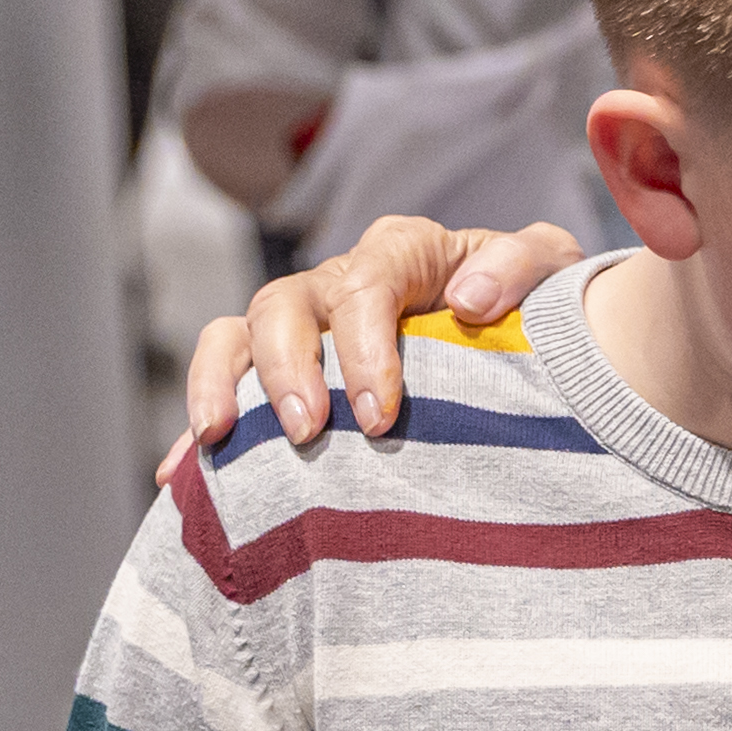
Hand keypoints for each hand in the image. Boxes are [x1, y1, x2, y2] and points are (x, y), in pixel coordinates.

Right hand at [178, 212, 587, 460]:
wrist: (526, 343)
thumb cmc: (536, 307)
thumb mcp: (553, 272)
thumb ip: (525, 265)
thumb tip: (469, 298)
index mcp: (402, 254)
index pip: (367, 285)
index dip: (364, 348)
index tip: (380, 414)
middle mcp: (339, 284)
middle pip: (285, 306)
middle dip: (287, 369)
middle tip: (307, 432)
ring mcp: (304, 331)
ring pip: (236, 335)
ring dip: (222, 384)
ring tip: (219, 439)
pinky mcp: (282, 378)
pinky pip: (223, 389)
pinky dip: (198, 433)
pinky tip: (179, 476)